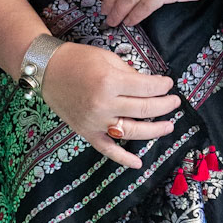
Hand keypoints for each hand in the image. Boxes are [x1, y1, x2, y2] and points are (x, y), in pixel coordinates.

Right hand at [41, 42, 180, 171]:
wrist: (47, 70)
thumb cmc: (77, 60)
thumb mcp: (107, 58)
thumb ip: (130, 74)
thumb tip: (150, 85)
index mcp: (110, 82)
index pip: (147, 88)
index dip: (162, 86)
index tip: (169, 84)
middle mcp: (104, 105)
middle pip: (144, 109)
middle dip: (165, 106)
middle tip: (174, 102)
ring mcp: (95, 122)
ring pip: (133, 131)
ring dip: (155, 130)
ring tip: (168, 126)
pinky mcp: (87, 132)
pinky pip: (107, 149)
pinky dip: (123, 158)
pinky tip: (138, 163)